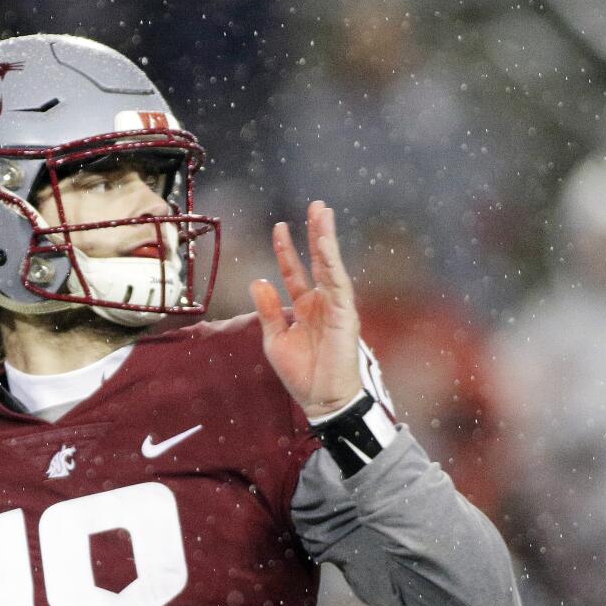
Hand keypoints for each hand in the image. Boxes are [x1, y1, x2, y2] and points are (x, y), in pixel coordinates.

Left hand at [249, 201, 363, 418]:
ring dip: (327, 239)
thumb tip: (259, 280)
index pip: (296, 272)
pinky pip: (339, 284)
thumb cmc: (301, 374)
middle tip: (316, 205)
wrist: (321, 400)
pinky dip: (333, 263)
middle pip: (319, 261)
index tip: (280, 227)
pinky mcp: (346, 315)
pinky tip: (326, 245)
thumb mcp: (275, 338)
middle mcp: (322, 303)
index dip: (287, 250)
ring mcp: (336, 307)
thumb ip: (268, 310)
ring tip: (323, 212)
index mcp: (305, 308)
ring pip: (331, 266)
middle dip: (317, 233)